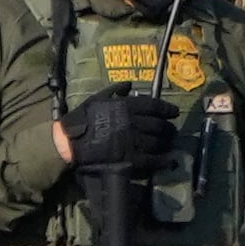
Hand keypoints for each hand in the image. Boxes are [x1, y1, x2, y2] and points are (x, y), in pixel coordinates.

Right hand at [56, 94, 176, 170]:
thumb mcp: (96, 99)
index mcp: (126, 106)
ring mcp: (134, 142)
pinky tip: (169, 161)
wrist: (69, 143)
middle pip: (160, 125)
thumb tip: (130, 84)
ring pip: (159, 142)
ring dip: (167, 143)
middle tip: (172, 131)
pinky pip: (153, 160)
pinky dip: (164, 161)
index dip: (167, 109)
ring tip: (170, 144)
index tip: (174, 112)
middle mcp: (134, 122)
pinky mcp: (131, 159)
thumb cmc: (81, 119)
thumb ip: (114, 91)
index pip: (154, 106)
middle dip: (169, 128)